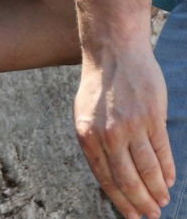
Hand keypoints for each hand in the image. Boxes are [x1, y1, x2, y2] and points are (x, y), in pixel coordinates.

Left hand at [75, 44, 174, 218]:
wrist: (113, 52)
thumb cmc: (98, 86)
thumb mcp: (85, 115)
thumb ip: (96, 143)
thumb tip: (110, 175)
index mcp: (87, 134)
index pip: (106, 178)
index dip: (120, 200)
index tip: (132, 215)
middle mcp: (108, 133)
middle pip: (128, 178)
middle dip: (140, 201)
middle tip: (151, 216)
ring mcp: (132, 125)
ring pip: (148, 168)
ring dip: (157, 190)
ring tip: (162, 202)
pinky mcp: (153, 116)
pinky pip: (162, 151)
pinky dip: (167, 170)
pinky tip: (169, 181)